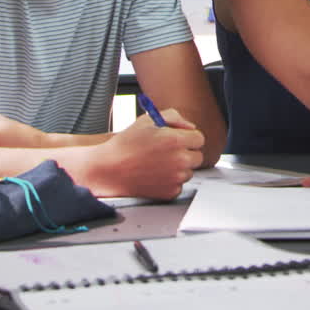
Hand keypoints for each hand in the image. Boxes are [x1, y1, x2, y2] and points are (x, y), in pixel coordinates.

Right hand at [83, 110, 204, 198]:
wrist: (109, 169)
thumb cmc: (126, 144)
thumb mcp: (149, 119)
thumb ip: (175, 117)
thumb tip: (190, 127)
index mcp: (176, 140)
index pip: (199, 138)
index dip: (188, 138)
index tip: (181, 140)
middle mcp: (179, 160)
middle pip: (198, 156)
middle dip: (187, 152)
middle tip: (169, 152)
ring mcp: (176, 178)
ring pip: (189, 171)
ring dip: (180, 167)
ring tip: (159, 163)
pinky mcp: (170, 192)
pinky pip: (179, 185)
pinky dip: (171, 181)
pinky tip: (156, 174)